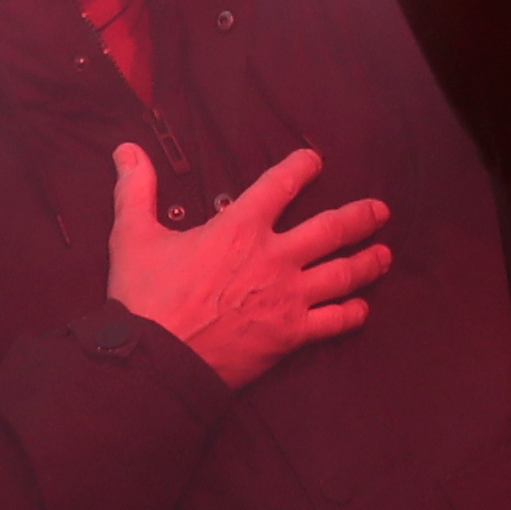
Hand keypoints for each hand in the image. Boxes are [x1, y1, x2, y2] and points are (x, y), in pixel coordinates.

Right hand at [105, 145, 387, 390]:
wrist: (158, 360)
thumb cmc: (146, 297)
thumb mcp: (133, 235)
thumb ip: (135, 189)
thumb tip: (125, 149)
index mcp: (240, 227)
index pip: (280, 185)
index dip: (302, 168)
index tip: (316, 160)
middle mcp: (275, 257)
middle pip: (331, 229)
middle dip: (359, 217)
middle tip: (379, 211)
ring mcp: (288, 297)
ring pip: (342, 274)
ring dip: (367, 262)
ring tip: (384, 254)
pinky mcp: (290, 334)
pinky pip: (332, 322)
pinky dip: (351, 314)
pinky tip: (362, 309)